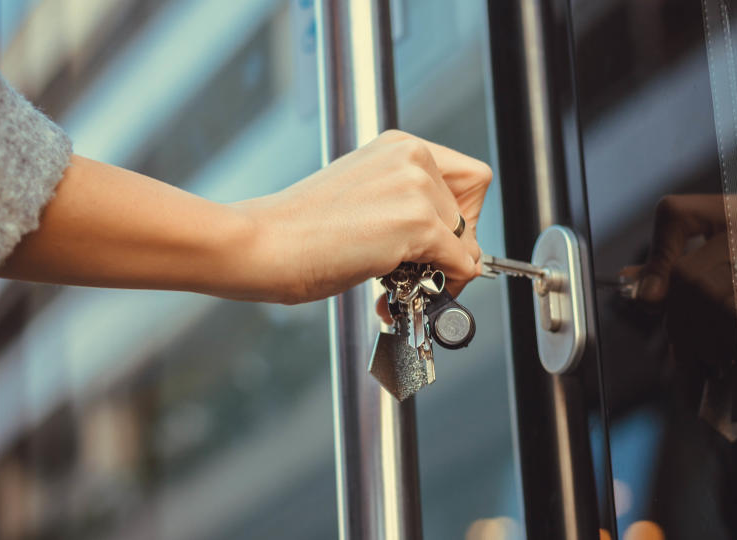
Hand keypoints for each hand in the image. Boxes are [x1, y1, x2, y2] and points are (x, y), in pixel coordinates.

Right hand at [230, 130, 491, 303]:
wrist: (264, 244)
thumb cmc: (298, 229)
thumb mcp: (362, 196)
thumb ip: (403, 204)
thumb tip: (443, 239)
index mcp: (398, 146)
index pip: (467, 178)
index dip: (463, 216)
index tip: (443, 242)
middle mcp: (411, 158)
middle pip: (471, 210)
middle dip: (454, 248)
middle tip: (424, 273)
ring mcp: (416, 188)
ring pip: (467, 240)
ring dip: (442, 270)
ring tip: (400, 283)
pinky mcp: (416, 223)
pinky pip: (460, 263)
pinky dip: (444, 284)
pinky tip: (404, 290)